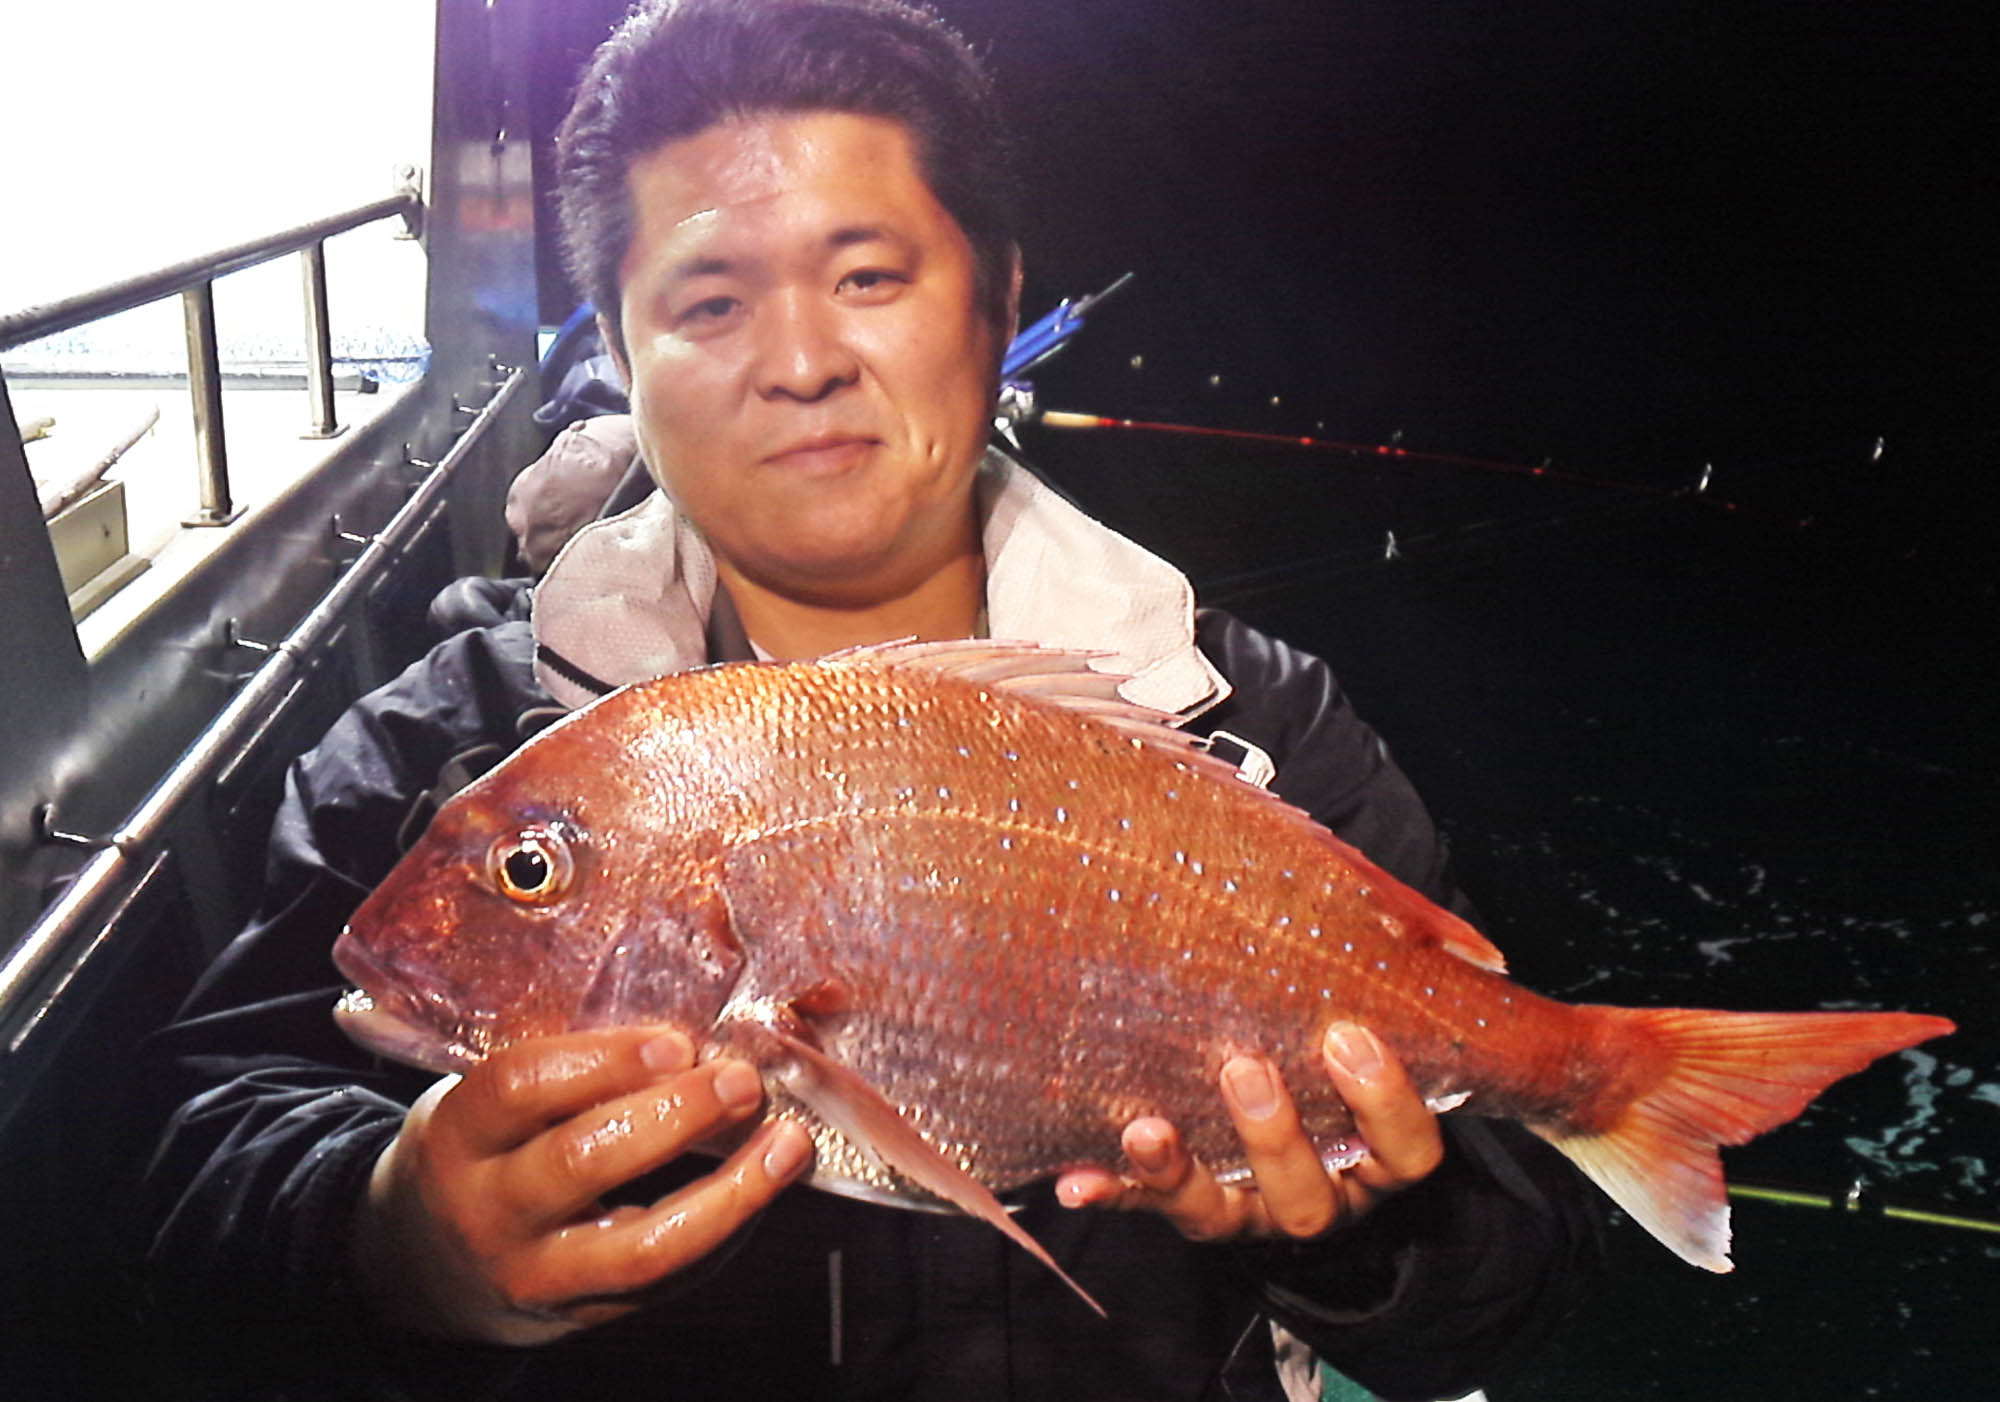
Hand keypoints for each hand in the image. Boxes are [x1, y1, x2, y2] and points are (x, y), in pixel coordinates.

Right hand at [349, 1026, 813, 1344]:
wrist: (425, 1266)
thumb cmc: (480, 1151)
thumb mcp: (486, 1103)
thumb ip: (561, 1069)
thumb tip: (689, 1027)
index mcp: (457, 1135)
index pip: (519, 1087)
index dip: (604, 1060)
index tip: (676, 1042)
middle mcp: (487, 1210)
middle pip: (582, 1161)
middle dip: (676, 1116)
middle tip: (741, 1081)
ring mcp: (534, 1274)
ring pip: (640, 1246)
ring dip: (729, 1192)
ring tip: (785, 1144)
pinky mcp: (581, 1315)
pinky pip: (666, 1280)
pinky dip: (726, 1230)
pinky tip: (762, 1187)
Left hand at [1054, 1021, 1442, 1241]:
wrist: (1280, 1120)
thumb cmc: (1326, 1048)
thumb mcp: (1357, 1026)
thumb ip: (1364, 984)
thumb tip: (1360, 890)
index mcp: (1374, 1157)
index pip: (1407, 1153)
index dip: (1386, 1103)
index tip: (1350, 1037)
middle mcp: (1316, 1194)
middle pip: (1309, 1198)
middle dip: (1274, 1137)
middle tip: (1244, 1068)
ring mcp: (1246, 1210)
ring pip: (1221, 1215)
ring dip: (1179, 1172)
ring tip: (1146, 1130)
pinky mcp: (1184, 1206)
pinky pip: (1143, 1208)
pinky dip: (1112, 1193)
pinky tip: (1077, 1181)